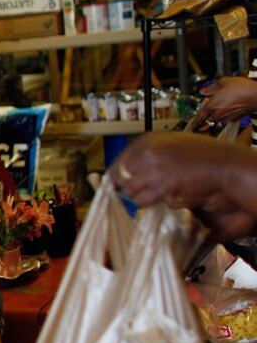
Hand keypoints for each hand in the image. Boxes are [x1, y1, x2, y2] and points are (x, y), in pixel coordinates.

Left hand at [109, 131, 256, 239]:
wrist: (224, 164)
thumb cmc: (201, 155)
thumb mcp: (171, 145)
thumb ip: (149, 154)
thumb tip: (126, 170)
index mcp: (148, 140)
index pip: (119, 161)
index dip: (119, 176)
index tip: (120, 184)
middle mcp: (147, 152)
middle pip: (120, 177)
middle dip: (127, 187)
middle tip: (137, 192)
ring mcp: (153, 168)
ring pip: (130, 190)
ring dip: (139, 196)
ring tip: (154, 194)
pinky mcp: (162, 185)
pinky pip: (143, 200)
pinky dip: (148, 202)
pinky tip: (161, 198)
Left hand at [192, 76, 256, 125]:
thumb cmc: (241, 88)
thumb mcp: (224, 82)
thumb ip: (211, 88)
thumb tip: (203, 92)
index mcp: (211, 106)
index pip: (199, 117)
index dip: (194, 122)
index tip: (191, 127)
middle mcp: (217, 114)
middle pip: (207, 118)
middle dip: (207, 113)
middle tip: (211, 103)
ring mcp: (226, 118)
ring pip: (216, 119)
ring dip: (216, 114)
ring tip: (223, 102)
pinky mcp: (234, 119)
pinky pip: (225, 119)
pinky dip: (224, 114)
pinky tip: (230, 106)